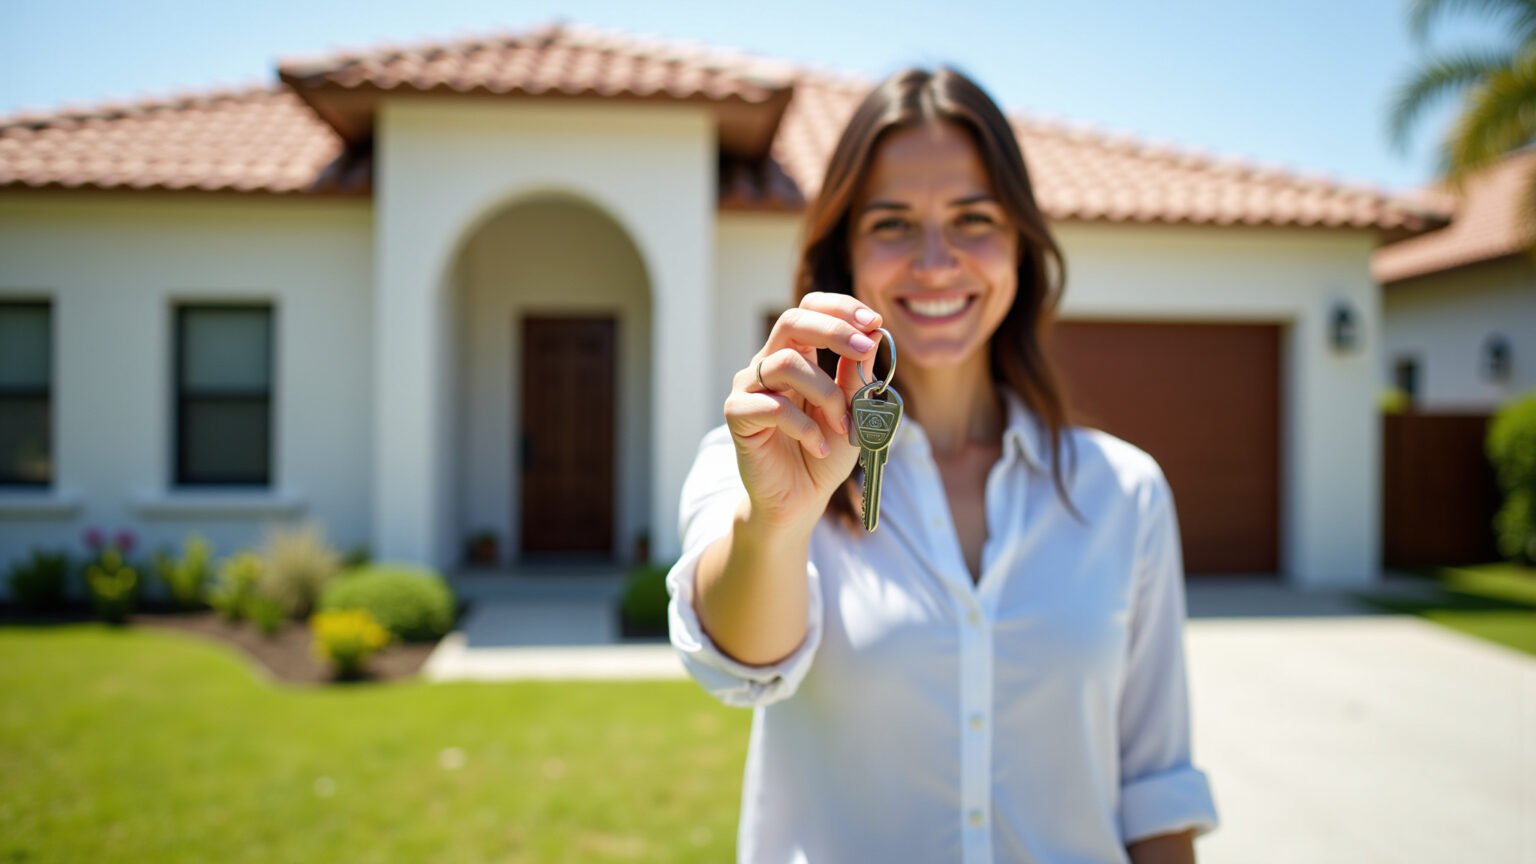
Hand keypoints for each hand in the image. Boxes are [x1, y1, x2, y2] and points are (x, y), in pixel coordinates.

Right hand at [723, 292, 882, 529]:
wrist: (799, 499)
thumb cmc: (825, 452)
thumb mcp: (853, 410)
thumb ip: (857, 374)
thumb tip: (873, 334)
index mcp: (797, 356)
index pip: (809, 310)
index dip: (840, 309)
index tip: (874, 322)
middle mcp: (768, 364)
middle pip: (791, 321)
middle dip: (833, 330)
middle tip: (864, 348)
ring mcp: (749, 388)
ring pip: (786, 363)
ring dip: (826, 394)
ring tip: (841, 426)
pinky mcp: (738, 415)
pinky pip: (772, 406)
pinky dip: (804, 426)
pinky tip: (816, 446)